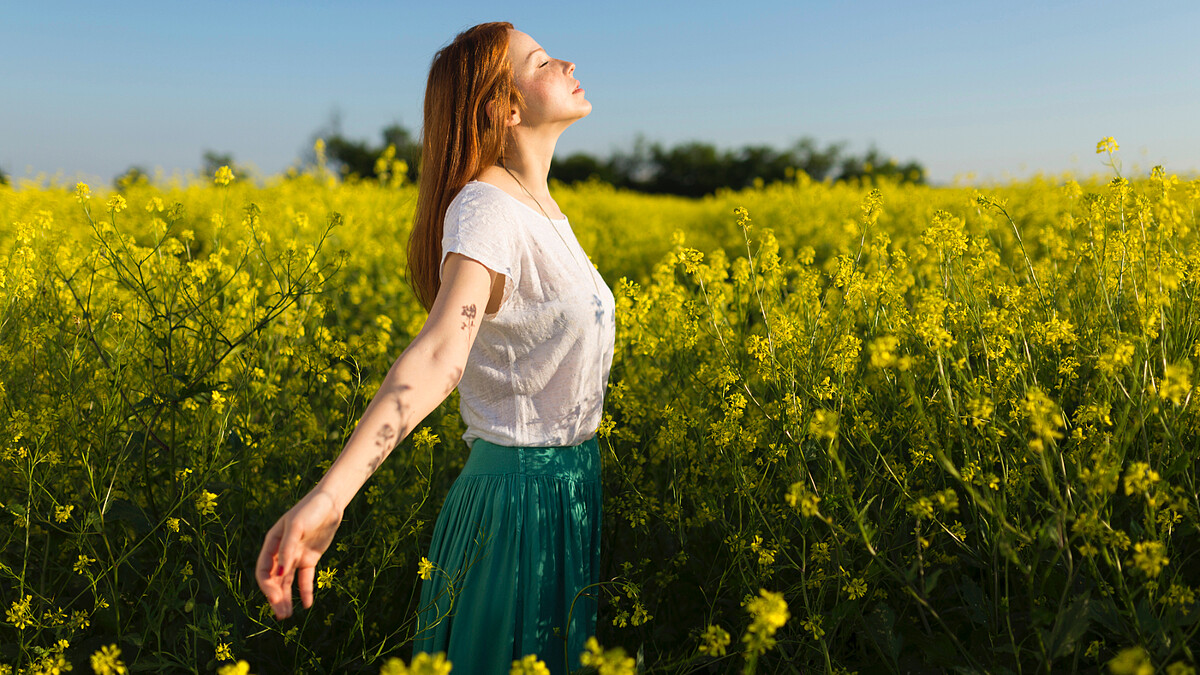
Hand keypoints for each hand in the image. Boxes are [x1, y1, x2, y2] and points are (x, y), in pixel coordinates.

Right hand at [255, 490, 343, 619]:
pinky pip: (304, 578)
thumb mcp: (296, 526)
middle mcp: (281, 552)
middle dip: (276, 598)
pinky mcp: (310, 558)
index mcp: (272, 543)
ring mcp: (295, 556)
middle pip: (274, 580)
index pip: (263, 570)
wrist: (330, 502)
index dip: (267, 586)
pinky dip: (305, 591)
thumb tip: (279, 573)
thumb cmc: (310, 509)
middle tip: (281, 615)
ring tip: (287, 616)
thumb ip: (287, 548)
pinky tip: (307, 604)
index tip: (275, 598)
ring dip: (287, 598)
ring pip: (287, 582)